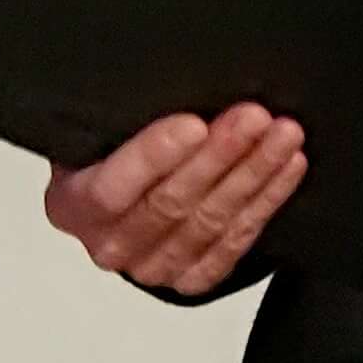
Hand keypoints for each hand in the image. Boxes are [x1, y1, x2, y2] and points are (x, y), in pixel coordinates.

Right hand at [46, 108, 306, 296]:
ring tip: (284, 136)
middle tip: (255, 117)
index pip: (111, 188)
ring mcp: (150, 267)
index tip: (194, 125)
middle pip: (169, 204)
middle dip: (219, 155)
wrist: (133, 193)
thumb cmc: (120, 150)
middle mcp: (107, 245)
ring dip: (254, 174)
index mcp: (72, 205)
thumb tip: (167, 83)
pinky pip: (235, 243)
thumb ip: (128, 117)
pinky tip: (290, 166)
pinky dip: (266, 201)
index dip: (153, 157)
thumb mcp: (108, 128)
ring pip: (209, 222)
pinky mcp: (191, 279)